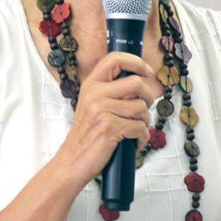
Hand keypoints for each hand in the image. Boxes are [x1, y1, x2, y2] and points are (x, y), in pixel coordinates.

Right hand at [56, 52, 158, 183]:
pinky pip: (140, 127)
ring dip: (145, 121)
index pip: (115, 59)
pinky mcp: (110, 128)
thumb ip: (109, 91)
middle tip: (145, 107)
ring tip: (136, 128)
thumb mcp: (91, 105)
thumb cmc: (87, 134)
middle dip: (149, 97)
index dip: (136, 62)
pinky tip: (135, 142)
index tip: (147, 71)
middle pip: (137, 83)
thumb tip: (140, 81)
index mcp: (91, 85)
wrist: (72, 161)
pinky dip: (142, 137)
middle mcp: (95, 94)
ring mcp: (101, 111)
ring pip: (141, 107)